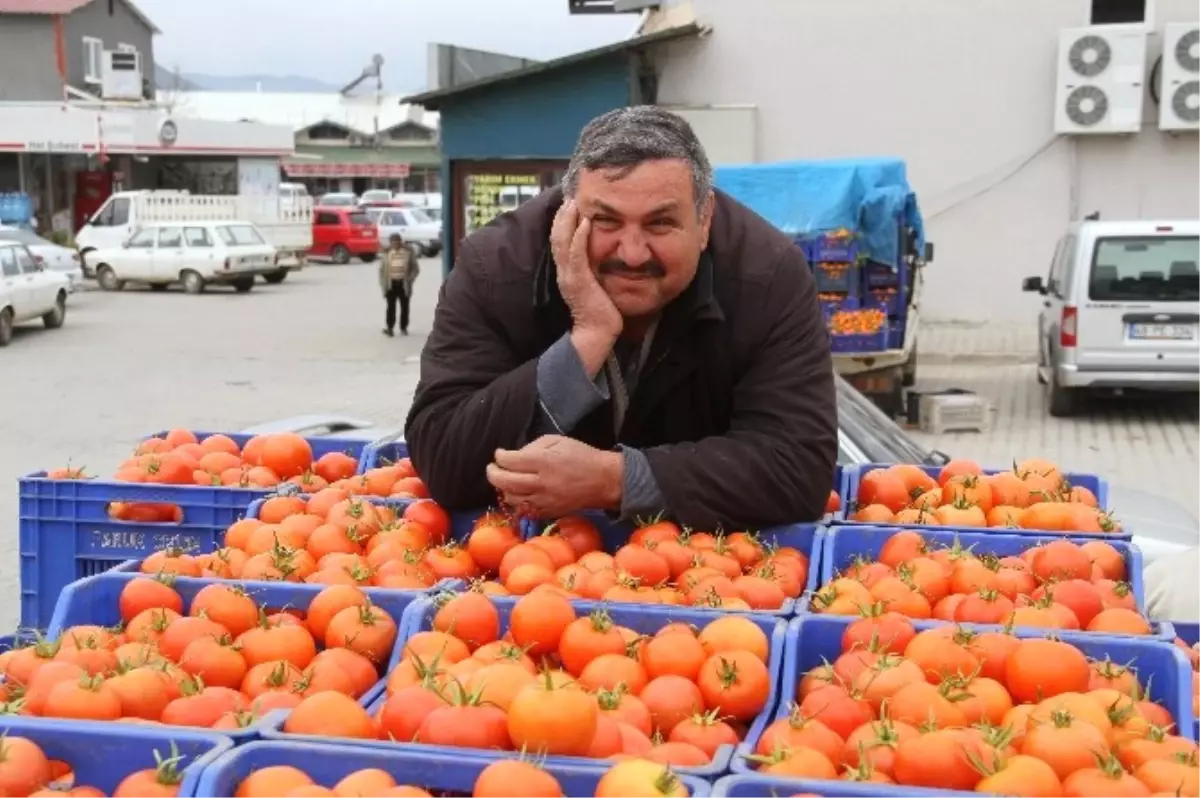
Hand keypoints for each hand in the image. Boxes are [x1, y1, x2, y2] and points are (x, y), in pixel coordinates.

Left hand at [486, 435, 622, 518]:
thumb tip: (515, 455)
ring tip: (506, 479)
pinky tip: (519, 492)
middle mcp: (541, 483)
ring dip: (503, 488)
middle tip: (492, 468)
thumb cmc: (581, 456)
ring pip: (511, 498)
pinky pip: (524, 509)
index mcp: (543, 462)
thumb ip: (533, 446)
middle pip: (504, 482)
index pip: (509, 461)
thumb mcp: (558, 441)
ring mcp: (544, 501)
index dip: (500, 456)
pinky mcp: (548, 512)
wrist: (603, 481)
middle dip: (493, 474)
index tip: (500, 454)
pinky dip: (517, 501)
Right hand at [551, 201, 621, 373]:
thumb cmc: (601, 311)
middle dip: (562, 217)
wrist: (598, 333)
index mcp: (567, 272)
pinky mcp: (579, 281)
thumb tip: (601, 257)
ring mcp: (570, 276)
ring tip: (573, 203)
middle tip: (569, 197)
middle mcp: (564, 272)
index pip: (560, 242)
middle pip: (557, 238)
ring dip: (567, 221)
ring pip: (563, 243)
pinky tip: (584, 223)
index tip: (569, 206)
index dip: (562, 224)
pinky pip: (576, 255)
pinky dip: (579, 237)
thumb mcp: (595, 284)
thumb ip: (593, 270)